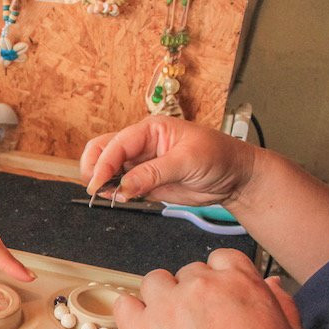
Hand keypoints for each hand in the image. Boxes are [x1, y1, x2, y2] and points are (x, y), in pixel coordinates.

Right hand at [79, 116, 258, 206]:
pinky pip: (119, 186)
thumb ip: (154, 173)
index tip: (98, 183)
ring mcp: (139, 164)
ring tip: (109, 196)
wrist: (234, 177)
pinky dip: (113, 193)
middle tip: (97, 189)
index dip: (103, 163)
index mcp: (150, 130)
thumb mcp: (188, 161)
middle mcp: (140, 144)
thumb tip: (124, 187)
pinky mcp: (143, 182)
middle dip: (94, 169)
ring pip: (107, 169)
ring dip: (103, 183)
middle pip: (102, 151)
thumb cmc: (218, 157)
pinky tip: (120, 199)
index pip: (117, 144)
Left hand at [114, 249, 307, 328]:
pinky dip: (131, 312)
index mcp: (239, 282)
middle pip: (188, 274)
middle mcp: (200, 287)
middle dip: (191, 294)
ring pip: (154, 282)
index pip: (221, 259)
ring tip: (170, 327)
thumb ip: (280, 302)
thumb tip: (268, 283)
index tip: (216, 298)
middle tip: (197, 325)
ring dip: (160, 298)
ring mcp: (166, 307)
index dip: (219, 278)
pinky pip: (124, 304)